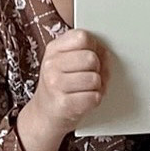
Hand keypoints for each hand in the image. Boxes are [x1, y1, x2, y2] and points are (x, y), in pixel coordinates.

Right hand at [16, 29, 103, 150]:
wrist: (44, 114)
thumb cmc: (59, 85)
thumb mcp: (63, 61)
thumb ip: (82, 51)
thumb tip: (105, 53)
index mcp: (53, 49)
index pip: (82, 37)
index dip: (94, 46)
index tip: (92, 55)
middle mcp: (51, 65)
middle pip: (91, 58)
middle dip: (97, 69)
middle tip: (91, 76)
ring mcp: (56, 85)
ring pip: (94, 79)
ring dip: (97, 87)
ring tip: (88, 89)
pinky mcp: (64, 104)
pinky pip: (94, 97)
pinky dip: (94, 100)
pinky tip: (85, 99)